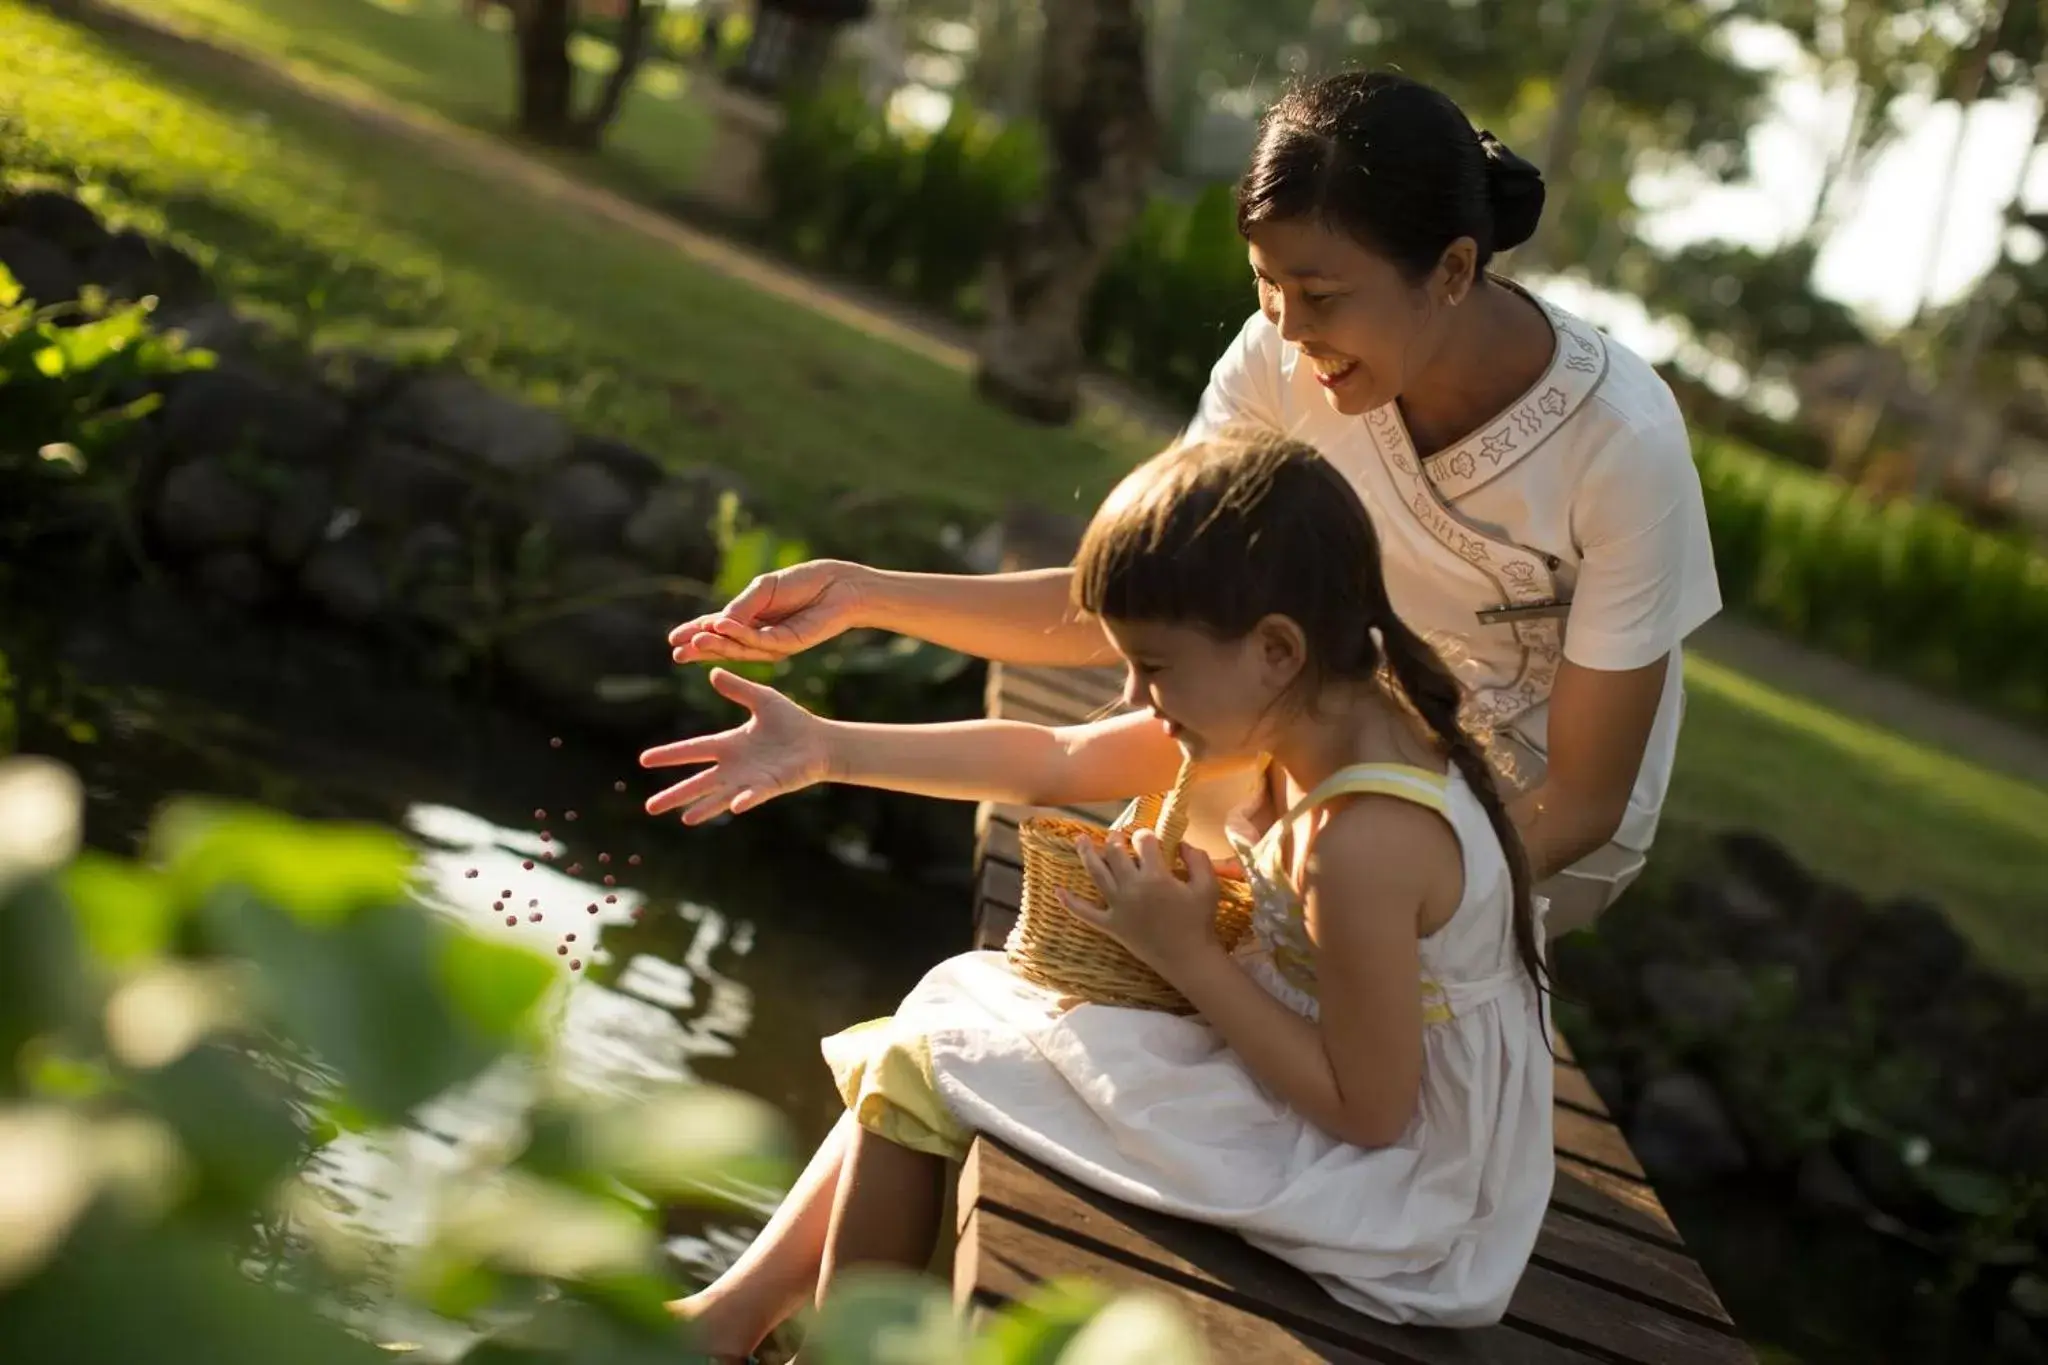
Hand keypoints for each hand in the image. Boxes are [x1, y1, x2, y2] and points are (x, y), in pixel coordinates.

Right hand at [640, 669, 831, 823]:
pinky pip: (753, 795)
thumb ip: (738, 688)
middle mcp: (734, 767)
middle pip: (698, 782)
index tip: (643, 760)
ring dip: (703, 807)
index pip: (692, 750)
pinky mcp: (769, 787)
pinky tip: (734, 806)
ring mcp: (750, 780)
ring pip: (720, 796)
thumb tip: (712, 672)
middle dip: (675, 794)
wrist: (819, 741)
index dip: (669, 754)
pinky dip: (743, 801)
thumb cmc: (792, 721)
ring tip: (683, 818)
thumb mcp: (762, 699)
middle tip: (649, 807)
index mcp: (729, 745)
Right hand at [669, 560, 869, 664]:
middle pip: (725, 645)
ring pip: (739, 648)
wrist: (837, 585)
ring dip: (716, 645)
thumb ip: (742, 605)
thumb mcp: (764, 588)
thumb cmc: (802, 582)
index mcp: (750, 618)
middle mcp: (758, 635)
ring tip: (695, 641)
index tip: (673, 640)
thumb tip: (717, 622)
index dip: (696, 633)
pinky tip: (722, 627)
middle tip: (676, 653)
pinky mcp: (788, 645)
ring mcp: (773, 644)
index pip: (717, 628)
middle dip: (700, 649)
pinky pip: (759, 642)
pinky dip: (739, 635)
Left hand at [1064, 830, 1226, 979]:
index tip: (1148, 838)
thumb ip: (1198, 859)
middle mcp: (1131, 888)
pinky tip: (1057, 890)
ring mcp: (1117, 907)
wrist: (1188, 958)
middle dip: (1115, 840)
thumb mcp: (1208, 886)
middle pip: (1115, 854)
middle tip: (1116, 836)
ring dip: (1086, 854)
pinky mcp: (1111, 925)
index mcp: (1155, 877)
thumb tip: (1182, 844)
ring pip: (1096, 874)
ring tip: (1079, 839)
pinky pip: (1085, 913)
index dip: (1145, 835)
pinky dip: (1070, 903)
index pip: (1144, 843)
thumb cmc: (1200, 921)